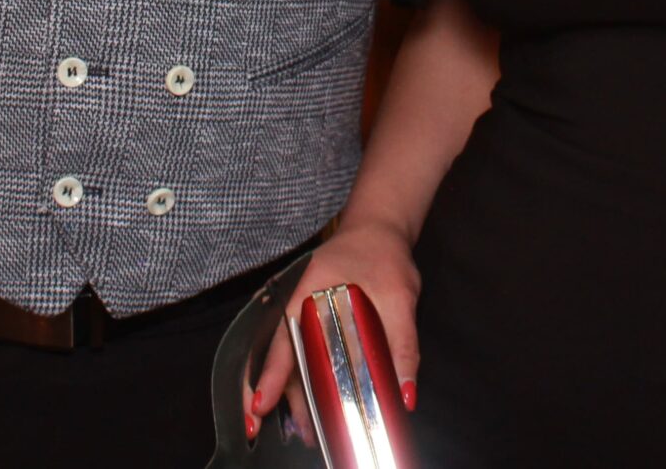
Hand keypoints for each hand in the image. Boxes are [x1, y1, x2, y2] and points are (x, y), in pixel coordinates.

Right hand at [247, 220, 420, 441]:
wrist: (379, 231)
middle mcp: (298, 305)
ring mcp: (304, 313)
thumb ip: (403, 345)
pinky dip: (308, 380)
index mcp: (308, 294)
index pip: (283, 342)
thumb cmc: (384, 256)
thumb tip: (406, 392)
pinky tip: (319, 403)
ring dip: (299, 395)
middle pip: (285, 360)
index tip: (259, 405)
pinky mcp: (315, 322)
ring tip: (311, 430)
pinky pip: (305, 354)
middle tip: (305, 434)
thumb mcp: (400, 298)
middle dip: (287, 400)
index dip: (270, 376)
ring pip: (294, 362)